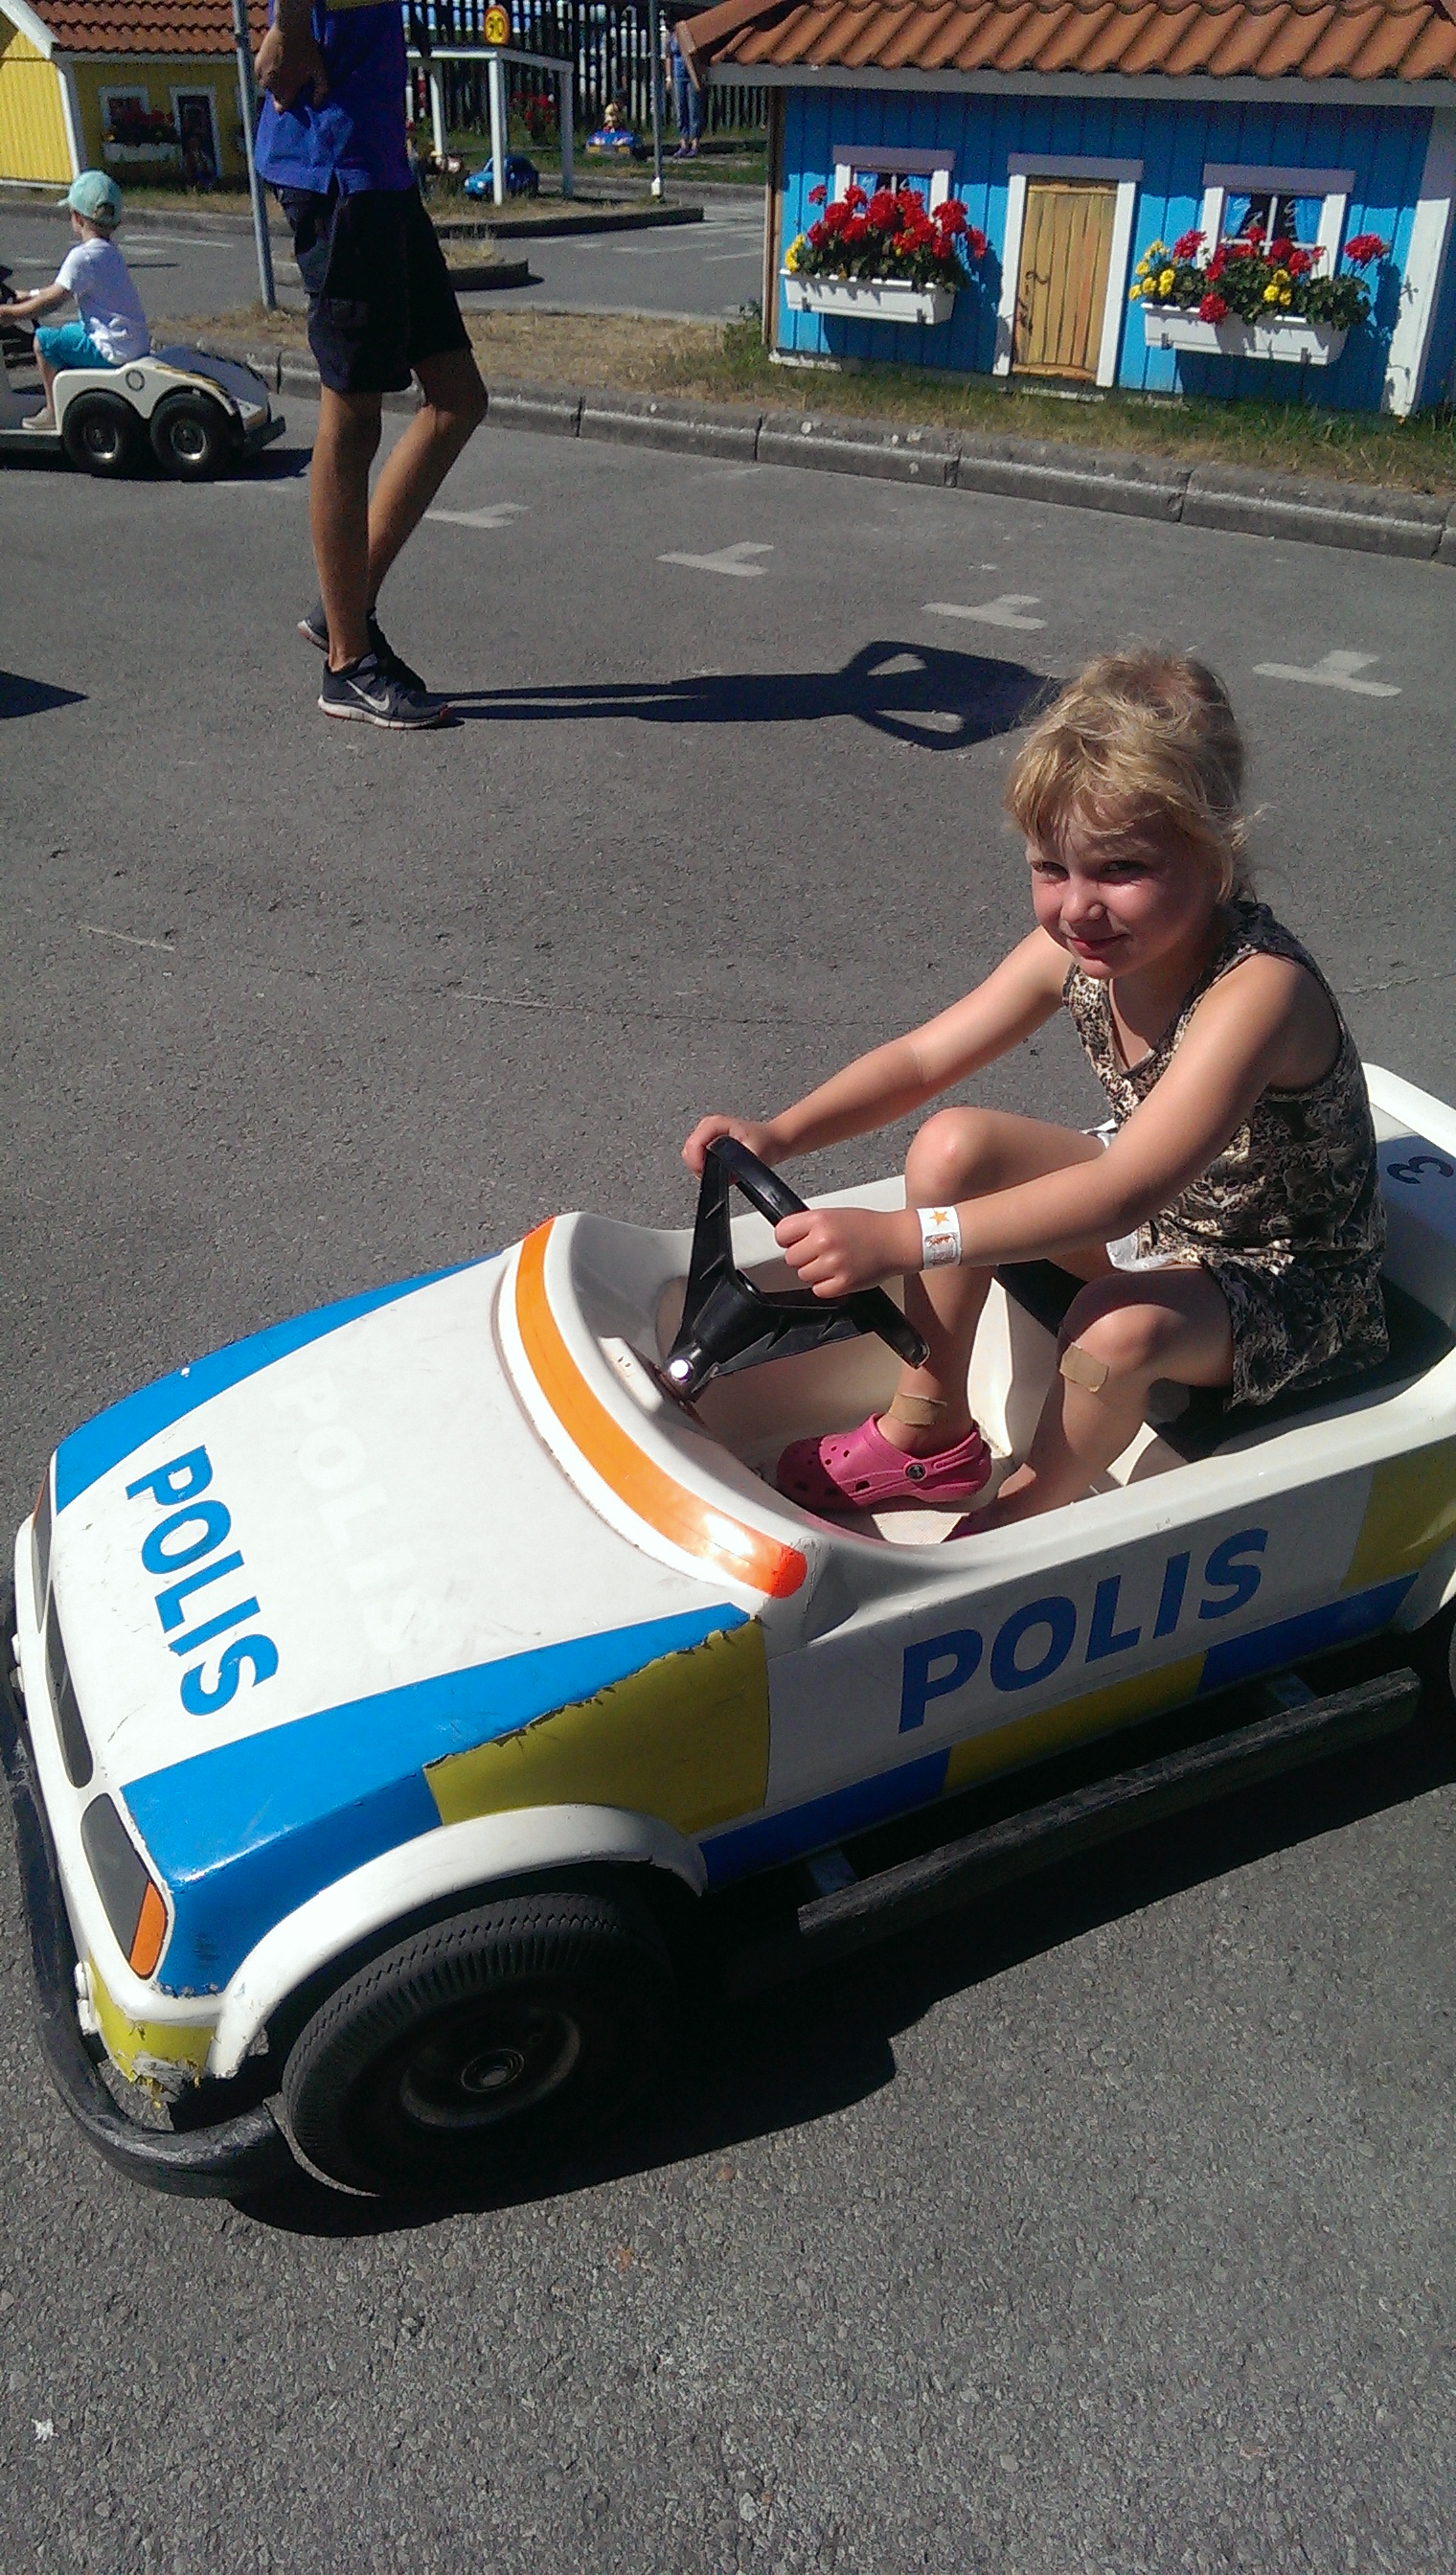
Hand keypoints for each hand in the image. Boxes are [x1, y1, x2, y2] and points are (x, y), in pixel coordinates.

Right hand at [255, 13, 327, 109]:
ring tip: (280, 74)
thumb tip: (316, 106)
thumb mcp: (319, 71)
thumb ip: (321, 90)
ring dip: (271, 83)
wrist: (290, 28)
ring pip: (265, 85)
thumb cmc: (306, 50)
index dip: (286, 104)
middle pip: (274, 96)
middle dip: (280, 92)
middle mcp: (272, 85)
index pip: (280, 108)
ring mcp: (263, 73)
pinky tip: (272, 66)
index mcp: (286, 90)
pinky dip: (264, 73)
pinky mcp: (257, 62)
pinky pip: (259, 74)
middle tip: (289, 81)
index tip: (291, 98)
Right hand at [681, 1113, 782, 1176]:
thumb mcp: (754, 1154)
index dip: (697, 1163)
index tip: (707, 1175)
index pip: (692, 1145)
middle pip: (688, 1151)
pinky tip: (719, 1169)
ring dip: (703, 1168)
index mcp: (715, 1124)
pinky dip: (705, 1167)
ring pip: (690, 1156)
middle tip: (718, 1175)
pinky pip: (696, 1158)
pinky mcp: (707, 1142)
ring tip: (722, 1171)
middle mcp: (708, 1126)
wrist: (773, 1141)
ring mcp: (706, 1133)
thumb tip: (723, 1174)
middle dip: (700, 1167)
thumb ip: (735, 1165)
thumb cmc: (765, 1143)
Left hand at [774, 1205, 913, 1298]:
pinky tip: (838, 1273)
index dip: (787, 1239)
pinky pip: (818, 1290)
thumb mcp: (834, 1214)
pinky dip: (826, 1285)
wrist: (896, 1240)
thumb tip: (787, 1237)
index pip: (782, 1233)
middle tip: (819, 1252)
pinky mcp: (843, 1282)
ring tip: (832, 1261)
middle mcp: (825, 1240)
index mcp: (820, 1219)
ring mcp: (834, 1263)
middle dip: (803, 1256)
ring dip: (815, 1272)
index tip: (793, 1241)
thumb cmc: (869, 1227)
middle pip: (791, 1258)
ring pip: (803, 1275)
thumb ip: (809, 1225)